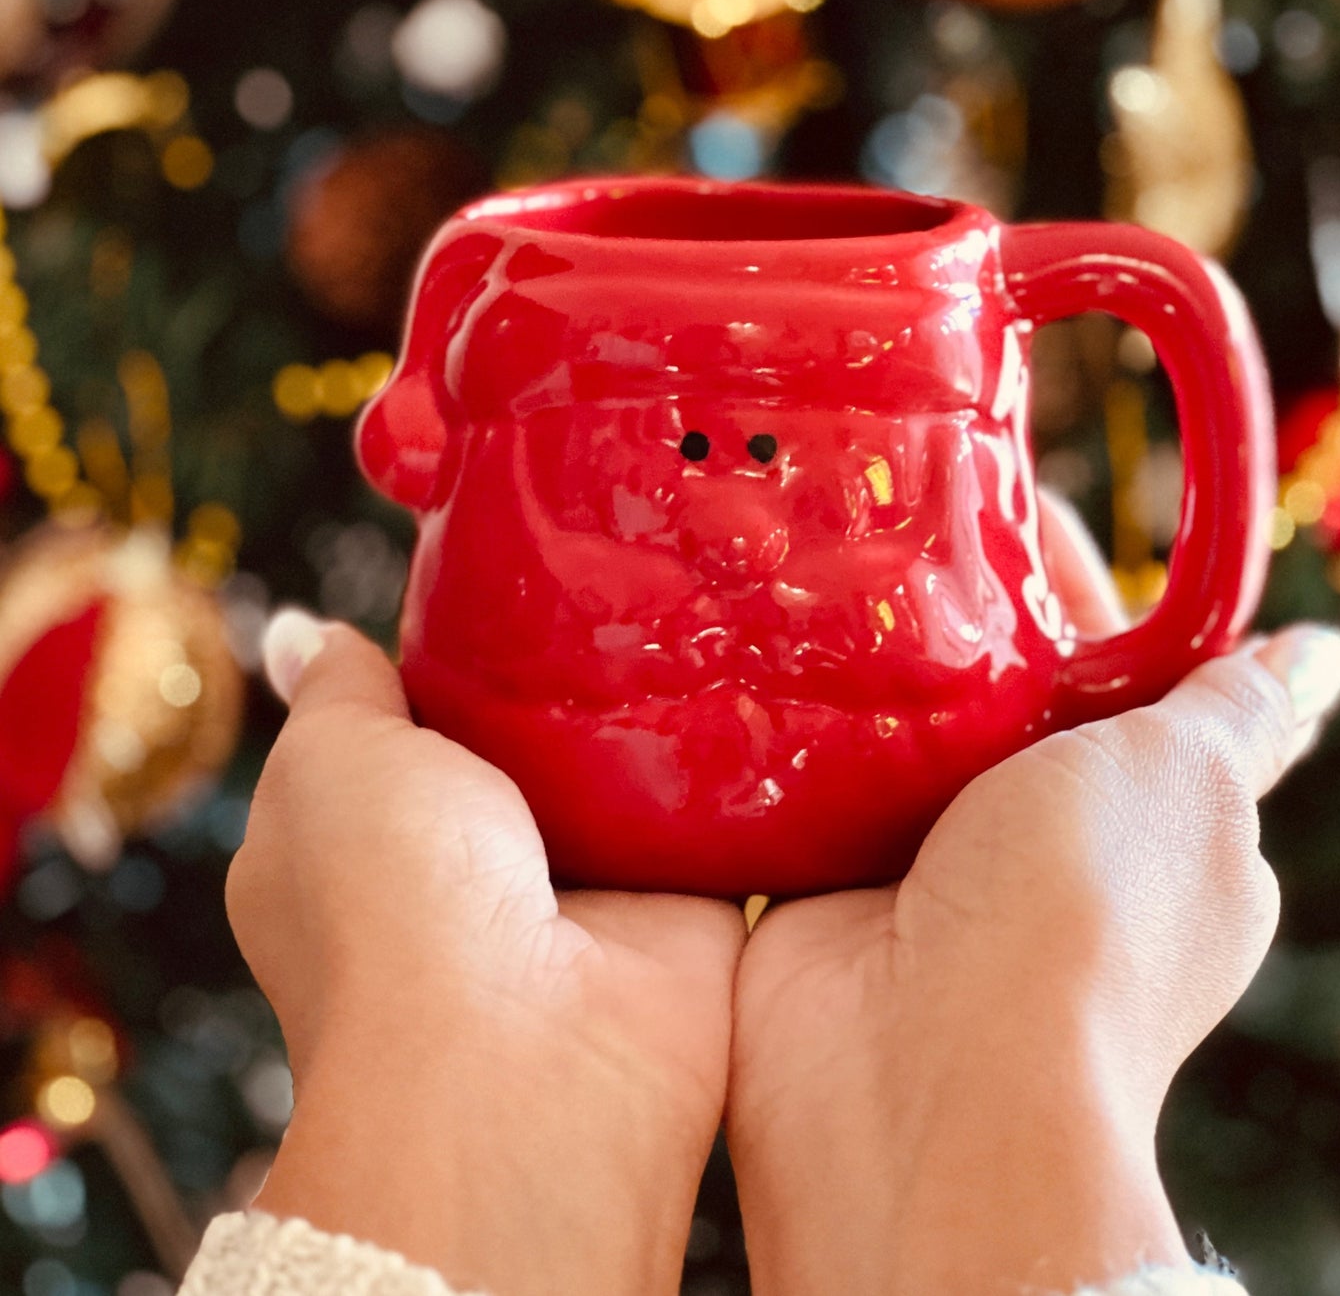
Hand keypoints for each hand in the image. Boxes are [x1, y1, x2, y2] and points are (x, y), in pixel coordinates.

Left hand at [227, 613, 744, 1295]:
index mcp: (378, 837)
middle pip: (538, 735)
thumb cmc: (393, 899)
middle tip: (630, 564)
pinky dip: (736, 760)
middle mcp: (481, 866)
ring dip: (661, 706)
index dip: (459, 646)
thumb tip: (293, 629)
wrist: (524, 1058)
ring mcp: (589, 889)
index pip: (425, 717)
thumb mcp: (333, 761)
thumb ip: (340, 689)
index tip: (516, 563)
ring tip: (708, 595)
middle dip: (576, 668)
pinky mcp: (686, 906)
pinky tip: (764, 671)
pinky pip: (718, 811)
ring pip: (632, 767)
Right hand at [728, 500, 1339, 1295]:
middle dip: (960, 615)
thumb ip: (1239, 707)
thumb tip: (1325, 658)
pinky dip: (798, 728)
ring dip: (870, 666)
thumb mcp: (1186, 776)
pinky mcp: (833, 881)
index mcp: (1153, 820)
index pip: (1120, 672)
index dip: (1075, 588)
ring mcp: (931, 866)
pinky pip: (815, 779)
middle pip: (1000, 692)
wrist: (924, 1073)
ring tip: (822, 563)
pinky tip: (768, 655)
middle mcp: (1043, 845)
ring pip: (902, 730)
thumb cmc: (1084, 920)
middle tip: (899, 521)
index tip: (1019, 506)